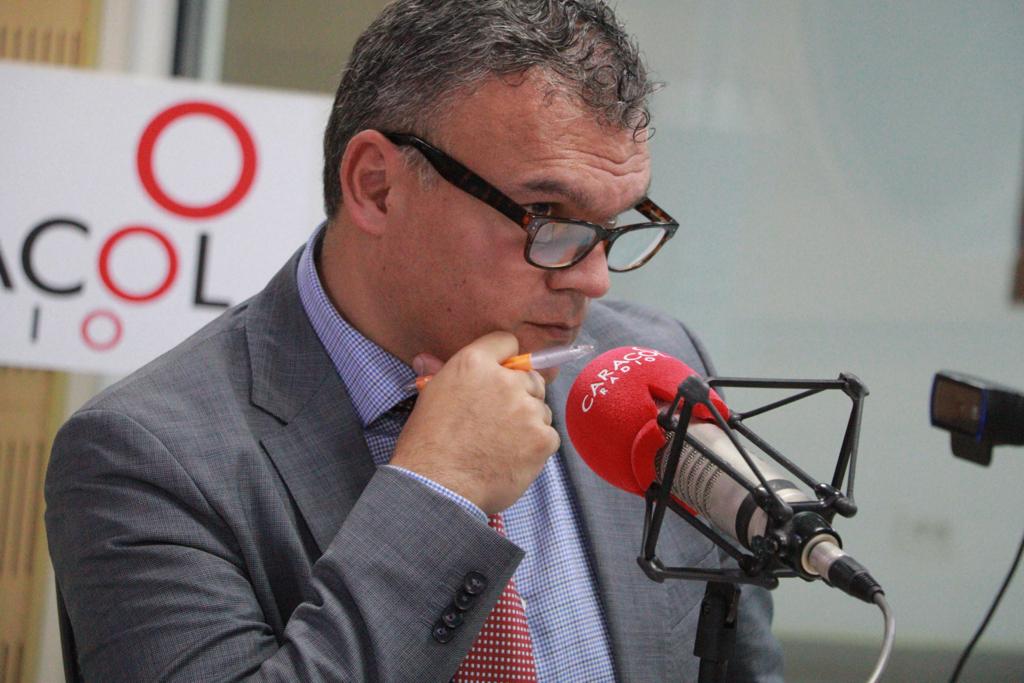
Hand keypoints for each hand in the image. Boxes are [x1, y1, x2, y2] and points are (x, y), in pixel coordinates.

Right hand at [391, 332, 558, 513]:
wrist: (437, 486)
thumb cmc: (427, 443)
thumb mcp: (430, 398)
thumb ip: (441, 374)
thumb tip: (424, 359)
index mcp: (474, 364)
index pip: (506, 342)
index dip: (505, 360)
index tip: (502, 375)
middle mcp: (505, 380)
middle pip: (531, 378)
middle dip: (520, 395)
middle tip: (499, 420)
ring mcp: (527, 409)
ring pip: (541, 409)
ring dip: (529, 423)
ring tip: (501, 444)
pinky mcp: (542, 438)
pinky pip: (549, 436)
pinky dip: (535, 447)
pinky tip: (511, 458)